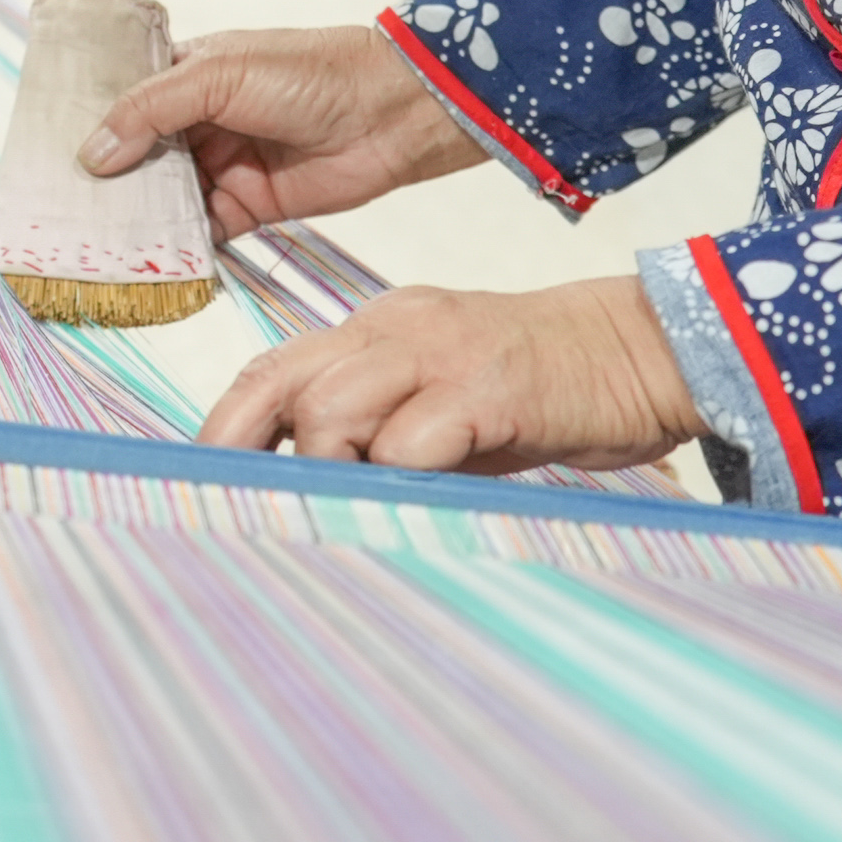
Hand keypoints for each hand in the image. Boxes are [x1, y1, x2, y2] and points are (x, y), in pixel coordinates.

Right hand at [83, 24, 482, 237]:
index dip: (89, 127)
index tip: (45, 154)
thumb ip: (152, 110)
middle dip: (105, 184)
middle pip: (138, 158)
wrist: (393, 114)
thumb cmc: (311, 73)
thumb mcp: (220, 75)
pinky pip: (203, 234)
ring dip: (138, 221)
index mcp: (189, 76)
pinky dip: (179, 250)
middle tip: (60, 213)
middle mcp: (200, 122)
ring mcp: (225, 166)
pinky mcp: (251, 208)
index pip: (124, 102)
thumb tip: (93, 152)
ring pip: (166, 200)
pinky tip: (148, 265)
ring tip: (93, 245)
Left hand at [197, 278, 701, 473]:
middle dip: (249, 453)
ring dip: (328, 468)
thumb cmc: (538, 388)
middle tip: (252, 511)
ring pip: (332, 407)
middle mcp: (395, 329)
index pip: (272, 371)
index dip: (224, 428)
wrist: (642, 349)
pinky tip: (411, 502)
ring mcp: (440, 353)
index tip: (198, 485)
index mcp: (376, 331)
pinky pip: (413, 437)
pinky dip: (396, 476)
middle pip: (284, 384)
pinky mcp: (489, 387)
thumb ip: (380, 433)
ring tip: (359, 503)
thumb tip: (309, 495)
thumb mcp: (442, 403)